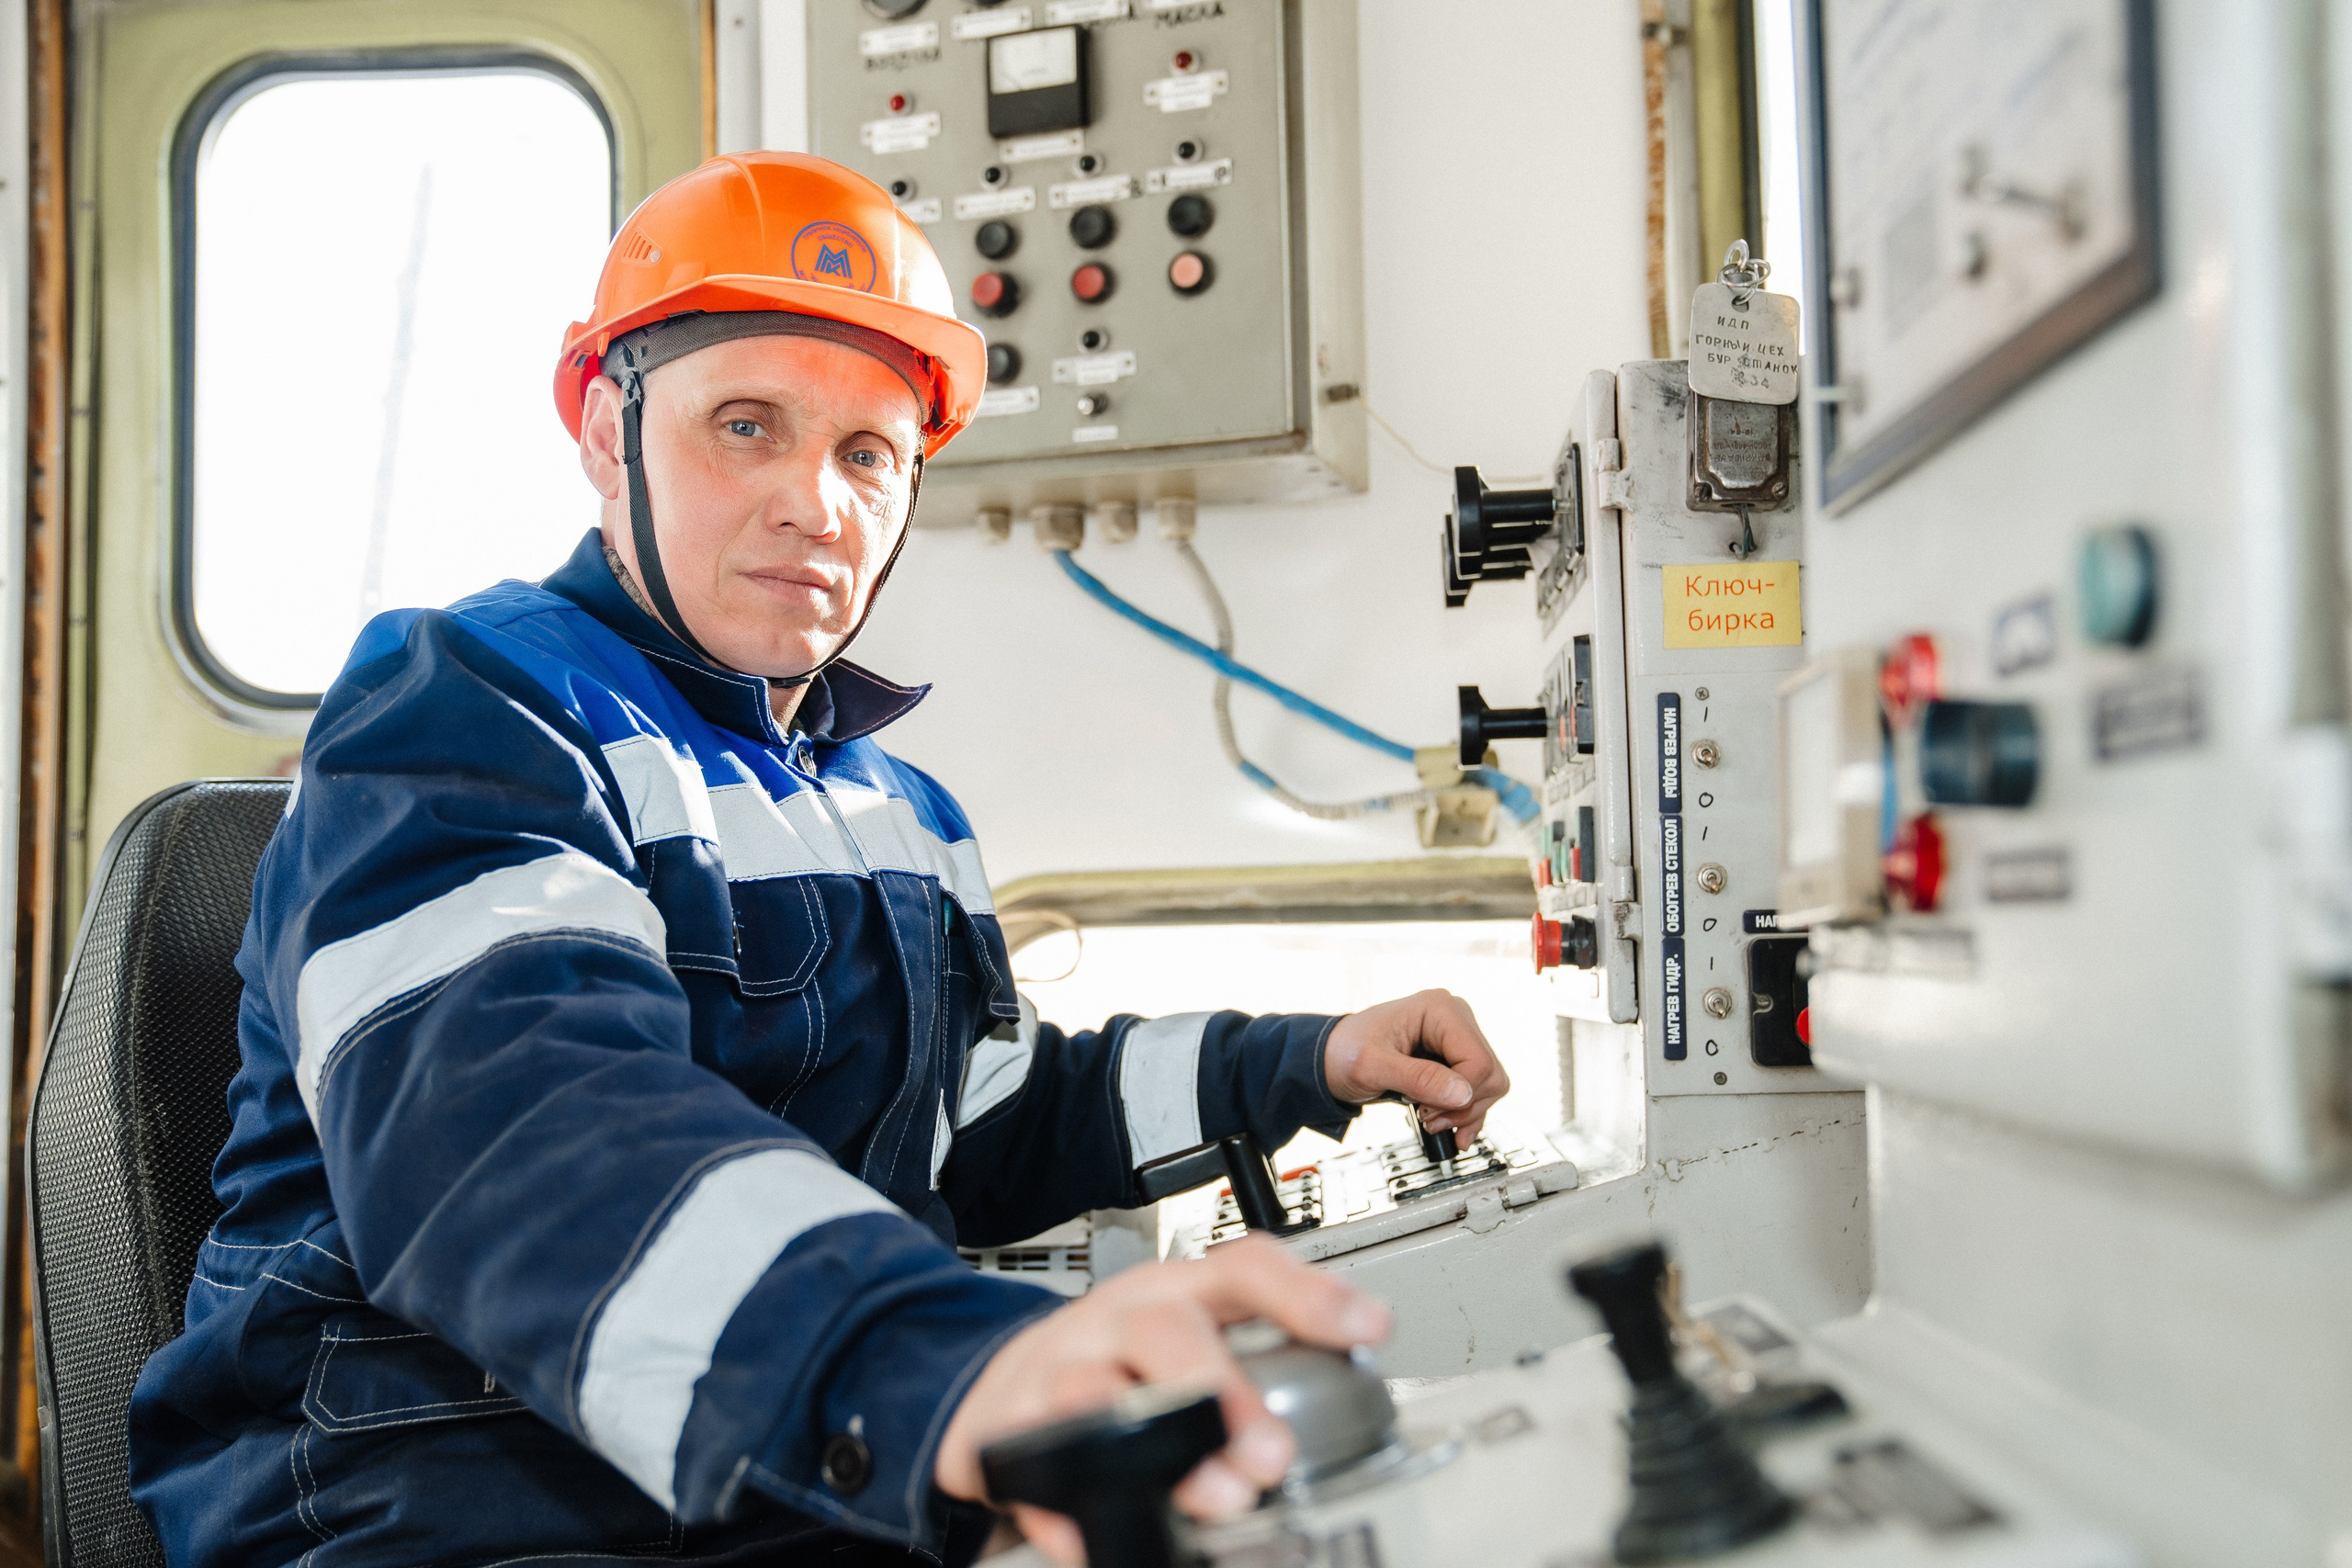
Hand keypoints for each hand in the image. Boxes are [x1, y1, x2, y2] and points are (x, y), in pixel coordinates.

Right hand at [933, 1235, 1391, 1562]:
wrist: (1004, 1385)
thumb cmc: (1118, 1368)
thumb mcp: (1184, 1349)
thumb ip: (1253, 1378)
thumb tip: (1343, 1438)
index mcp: (1176, 1293)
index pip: (1244, 1268)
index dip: (1307, 1292)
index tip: (1367, 1328)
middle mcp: (1117, 1318)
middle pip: (1165, 1326)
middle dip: (1223, 1390)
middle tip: (1272, 1454)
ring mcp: (1058, 1367)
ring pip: (1096, 1389)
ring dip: (1156, 1446)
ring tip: (1213, 1496)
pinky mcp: (1008, 1424)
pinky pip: (1037, 1461)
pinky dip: (1072, 1505)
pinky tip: (1106, 1533)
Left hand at [1323, 989, 1509, 1138]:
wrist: (1331, 1059)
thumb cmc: (1343, 1052)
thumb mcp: (1372, 1066)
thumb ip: (1417, 1078)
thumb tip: (1462, 1093)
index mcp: (1439, 1009)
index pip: (1478, 1062)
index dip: (1459, 1095)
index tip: (1426, 1110)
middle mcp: (1455, 1019)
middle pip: (1490, 1075)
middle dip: (1462, 1106)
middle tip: (1427, 1117)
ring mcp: (1457, 1039)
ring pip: (1490, 1086)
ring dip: (1464, 1112)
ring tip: (1429, 1118)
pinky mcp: (1455, 1059)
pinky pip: (1480, 1091)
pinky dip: (1467, 1114)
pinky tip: (1451, 1129)